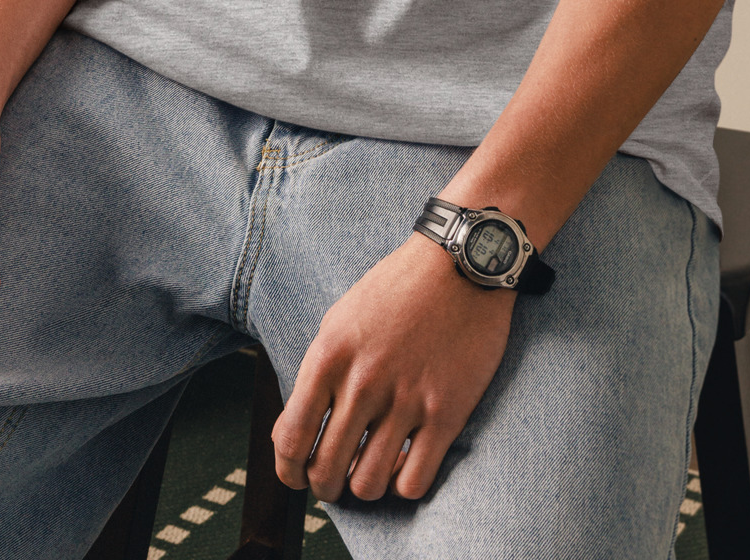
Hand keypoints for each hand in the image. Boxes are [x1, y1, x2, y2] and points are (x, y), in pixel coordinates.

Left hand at [272, 231, 516, 504]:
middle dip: (323, 486)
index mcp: (330, 356)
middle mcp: (364, 382)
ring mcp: (406, 400)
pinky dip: (403, 486)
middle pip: (326, 470)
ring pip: (367, 485)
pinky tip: (405, 463)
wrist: (461, 262)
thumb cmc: (397, 290)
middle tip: (332, 481)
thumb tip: (291, 434)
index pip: (292, 439)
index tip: (295, 477)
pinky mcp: (447, 413)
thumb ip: (316, 375)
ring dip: (363, 488)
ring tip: (369, 472)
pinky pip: (414, 483)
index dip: (288, 471)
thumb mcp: (341, 319)